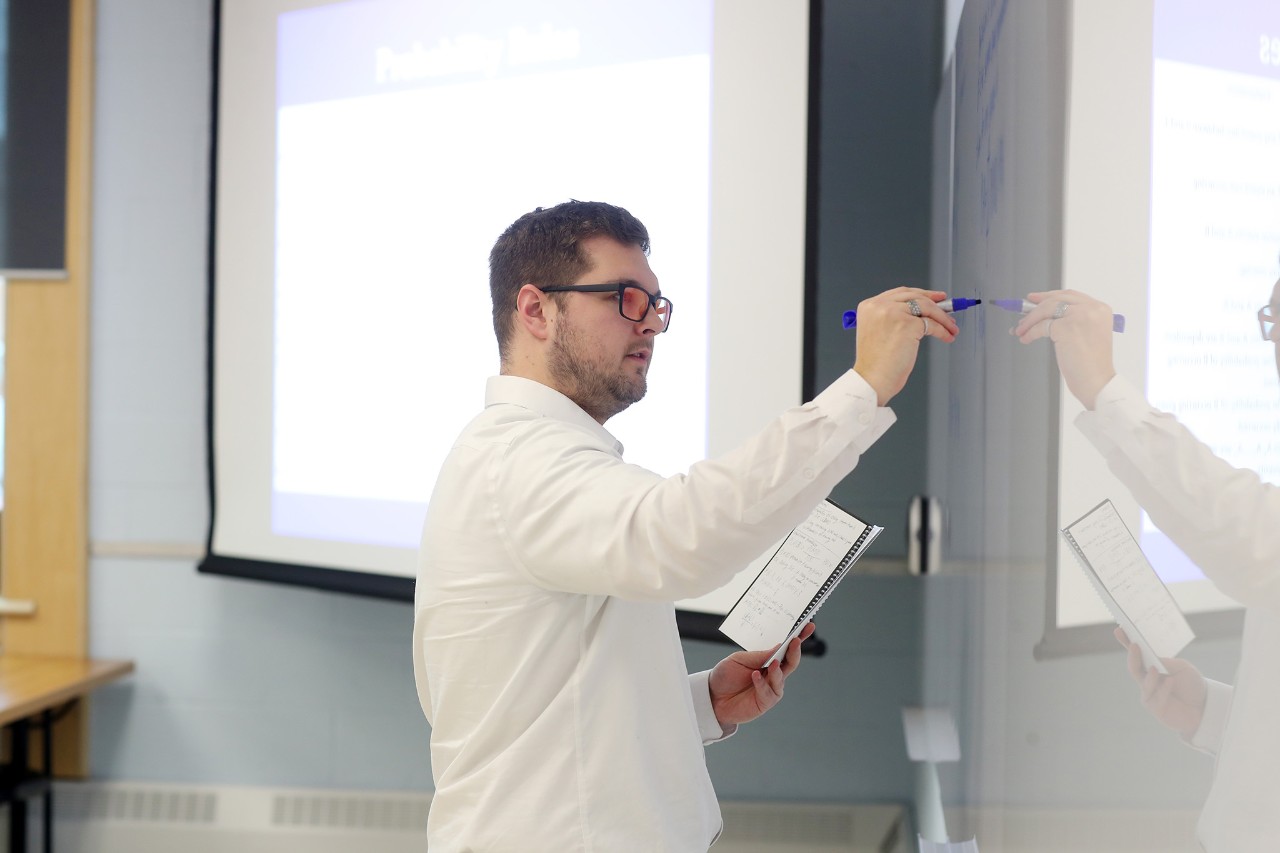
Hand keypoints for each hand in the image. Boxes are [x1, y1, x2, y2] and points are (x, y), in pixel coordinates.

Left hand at [709, 622, 815, 727]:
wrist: (712, 697)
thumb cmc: (726, 676)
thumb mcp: (739, 659)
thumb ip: (759, 656)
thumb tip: (779, 646)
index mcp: (768, 660)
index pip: (786, 648)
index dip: (799, 637)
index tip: (808, 626)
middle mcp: (773, 674)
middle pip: (791, 662)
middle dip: (795, 651)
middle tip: (796, 641)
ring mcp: (770, 688)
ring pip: (781, 678)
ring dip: (777, 670)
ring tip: (772, 663)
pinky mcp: (764, 702)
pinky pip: (768, 692)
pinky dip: (761, 684)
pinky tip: (755, 676)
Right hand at [852, 288, 958, 405]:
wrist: (873, 379)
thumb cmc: (876, 363)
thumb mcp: (879, 332)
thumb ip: (894, 317)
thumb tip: (923, 312)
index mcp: (869, 306)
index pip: (900, 293)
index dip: (920, 293)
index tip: (934, 297)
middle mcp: (880, 306)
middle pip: (915, 296)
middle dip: (935, 302)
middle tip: (948, 308)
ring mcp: (893, 313)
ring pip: (926, 307)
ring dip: (943, 317)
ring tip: (951, 327)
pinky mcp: (907, 324)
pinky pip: (931, 324)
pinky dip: (942, 330)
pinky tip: (947, 336)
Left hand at [1012, 290, 1116, 408]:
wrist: (1096, 381)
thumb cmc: (1091, 364)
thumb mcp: (1086, 333)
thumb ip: (1072, 319)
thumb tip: (1044, 312)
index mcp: (1100, 309)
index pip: (1070, 295)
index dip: (1050, 295)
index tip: (1035, 298)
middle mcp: (1092, 309)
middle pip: (1056, 299)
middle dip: (1036, 306)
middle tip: (1022, 313)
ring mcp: (1079, 316)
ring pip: (1046, 310)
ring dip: (1029, 320)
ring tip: (1020, 330)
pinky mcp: (1066, 328)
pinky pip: (1042, 326)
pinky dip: (1030, 332)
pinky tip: (1026, 338)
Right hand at [1114, 627, 1206, 738]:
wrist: (1204, 708)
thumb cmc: (1192, 685)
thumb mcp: (1183, 668)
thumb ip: (1166, 664)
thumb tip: (1152, 662)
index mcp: (1152, 666)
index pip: (1137, 653)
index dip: (1126, 642)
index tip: (1119, 630)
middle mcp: (1147, 679)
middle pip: (1134, 667)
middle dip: (1133, 656)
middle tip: (1134, 646)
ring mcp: (1149, 694)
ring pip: (1144, 683)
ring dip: (1150, 676)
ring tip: (1155, 669)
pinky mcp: (1155, 708)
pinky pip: (1156, 697)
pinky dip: (1164, 689)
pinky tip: (1171, 682)